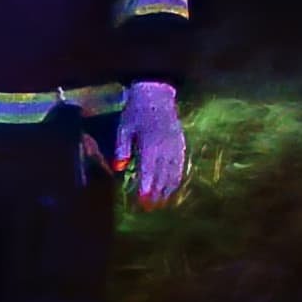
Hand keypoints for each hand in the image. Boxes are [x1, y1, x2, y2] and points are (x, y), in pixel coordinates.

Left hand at [113, 79, 187, 206]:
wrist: (156, 94)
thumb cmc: (136, 112)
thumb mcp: (124, 128)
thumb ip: (122, 148)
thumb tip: (120, 168)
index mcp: (150, 143)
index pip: (149, 170)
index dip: (146, 187)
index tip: (142, 201)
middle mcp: (165, 146)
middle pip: (162, 175)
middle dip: (156, 193)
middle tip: (150, 208)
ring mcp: (175, 145)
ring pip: (174, 172)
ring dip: (168, 188)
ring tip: (162, 202)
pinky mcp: (181, 143)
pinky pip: (180, 164)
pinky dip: (177, 178)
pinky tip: (173, 187)